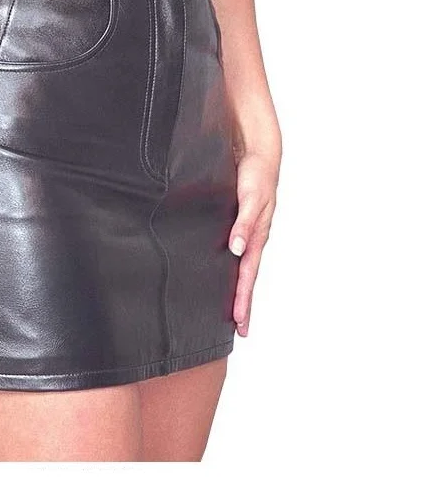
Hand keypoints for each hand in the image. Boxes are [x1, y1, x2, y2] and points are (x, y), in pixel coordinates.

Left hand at [228, 150, 279, 336]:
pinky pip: (238, 253)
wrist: (258, 155)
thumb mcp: (251, 198)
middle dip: (244, 304)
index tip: (239, 322)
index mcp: (257, 236)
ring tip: (235, 311)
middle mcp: (253, 239)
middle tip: (240, 329)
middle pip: (247, 278)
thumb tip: (237, 250)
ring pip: (243, 267)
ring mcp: (248, 233)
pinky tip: (226, 274)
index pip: (248, 275)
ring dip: (239, 290)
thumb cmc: (256, 175)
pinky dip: (234, 269)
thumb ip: (244, 223)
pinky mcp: (241, 224)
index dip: (243, 299)